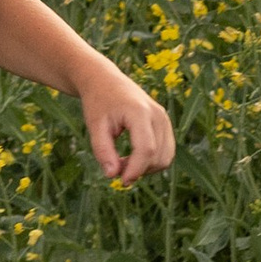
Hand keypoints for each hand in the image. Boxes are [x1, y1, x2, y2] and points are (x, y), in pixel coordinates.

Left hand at [79, 60, 175, 187]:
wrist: (105, 80)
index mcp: (139, 112)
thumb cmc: (98, 102)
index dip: (135, 169)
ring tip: (121, 162)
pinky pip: (166, 152)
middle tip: (114, 167)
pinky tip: (132, 158)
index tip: (120, 181)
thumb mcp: (94, 125)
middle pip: (158, 156)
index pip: (146, 149)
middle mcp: (158, 114)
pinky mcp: (165, 124)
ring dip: (145, 168)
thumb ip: (102, 150)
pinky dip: (151, 162)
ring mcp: (164, 119)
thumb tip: (112, 176)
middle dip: (138, 169)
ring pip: (165, 158)